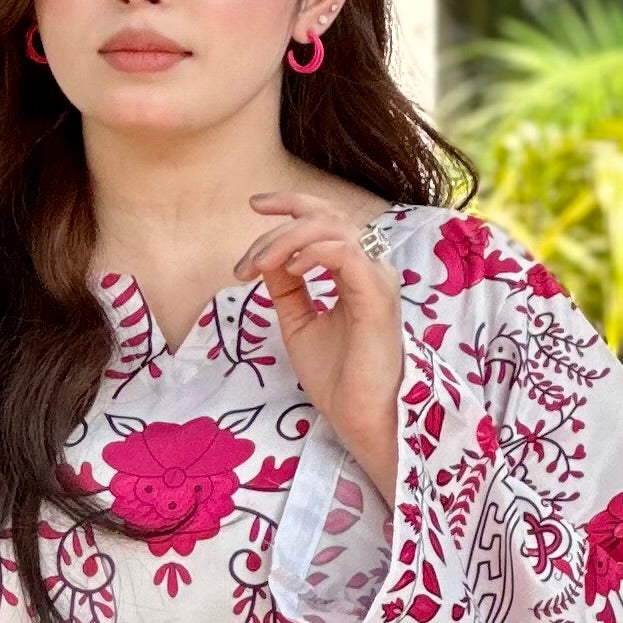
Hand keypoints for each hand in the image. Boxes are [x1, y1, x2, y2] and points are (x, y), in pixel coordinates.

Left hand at [240, 190, 400, 495]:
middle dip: (280, 223)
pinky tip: (287, 270)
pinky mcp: (376, 296)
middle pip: (328, 215)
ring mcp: (376, 279)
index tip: (254, 206)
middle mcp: (371, 267)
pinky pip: (345, 254)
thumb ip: (286, 288)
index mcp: (356, 271)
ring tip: (258, 266)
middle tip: (246, 260)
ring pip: (333, 228)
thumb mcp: (298, 323)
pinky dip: (311, 253)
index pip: (326, 219)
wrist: (360, 417)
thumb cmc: (337, 377)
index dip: (291, 204)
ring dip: (286, 240)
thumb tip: (265, 258)